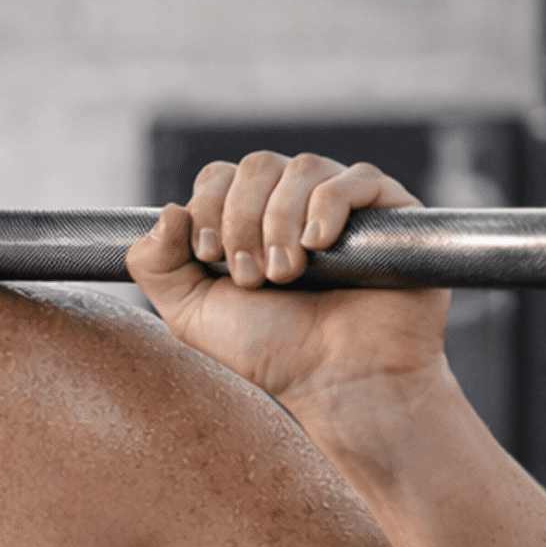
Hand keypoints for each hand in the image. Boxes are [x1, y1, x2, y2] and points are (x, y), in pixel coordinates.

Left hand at [125, 151, 449, 419]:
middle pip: (255, 166)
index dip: (209, 209)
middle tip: (253, 277)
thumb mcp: (191, 313)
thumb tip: (168, 210)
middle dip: (242, 221)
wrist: (337, 380)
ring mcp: (343, 205)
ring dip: (280, 222)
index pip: (218, 177)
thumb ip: (156, 265)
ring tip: (288, 274)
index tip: (212, 258)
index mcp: (248, 219)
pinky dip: (327, 206)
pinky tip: (319, 246)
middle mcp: (294, 204)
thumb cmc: (270, 350)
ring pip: (301, 168)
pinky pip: (356, 178)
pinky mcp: (389, 211)